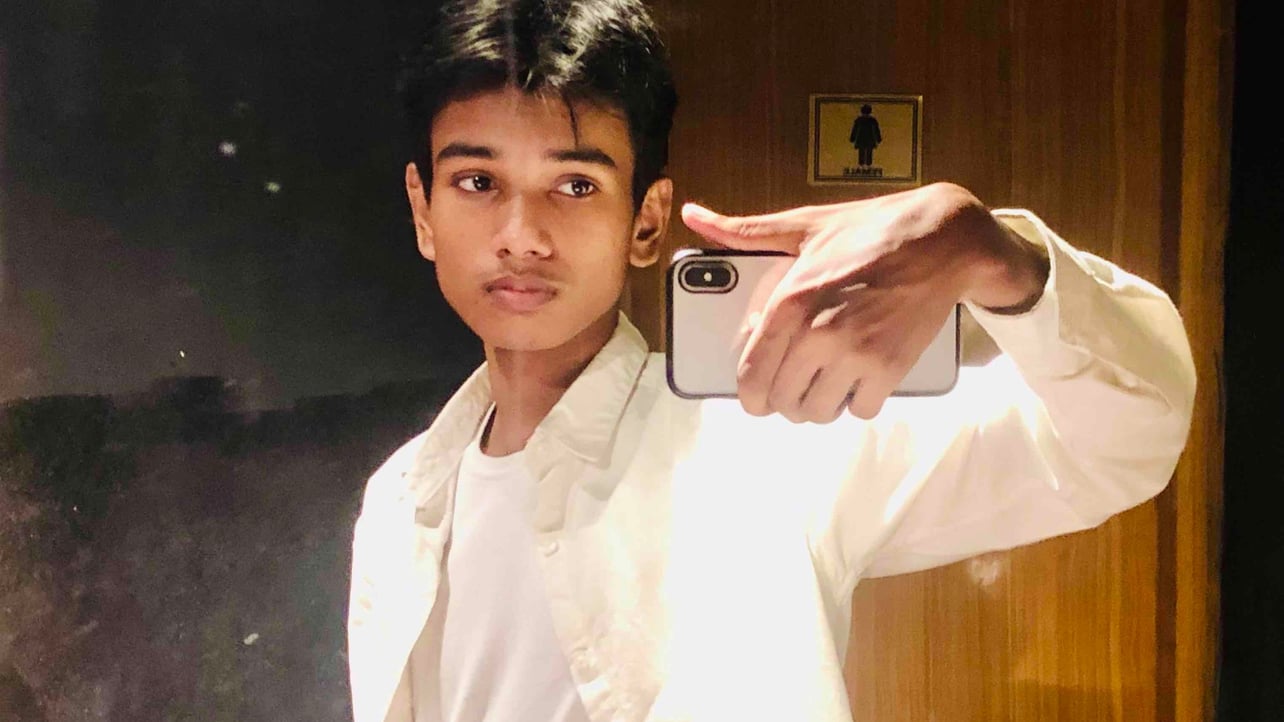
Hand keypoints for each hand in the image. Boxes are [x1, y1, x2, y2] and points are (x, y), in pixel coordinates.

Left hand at [680, 183, 1047, 422]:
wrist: (943, 239)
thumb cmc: (872, 229)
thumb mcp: (804, 226)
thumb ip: (745, 233)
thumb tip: (694, 216)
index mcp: (790, 300)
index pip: (752, 373)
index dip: (749, 395)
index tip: (755, 397)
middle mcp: (819, 333)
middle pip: (782, 401)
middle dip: (783, 400)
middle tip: (794, 385)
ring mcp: (856, 354)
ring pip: (819, 412)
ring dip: (818, 404)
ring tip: (824, 383)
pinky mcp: (890, 368)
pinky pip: (859, 411)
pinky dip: (856, 402)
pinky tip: (857, 379)